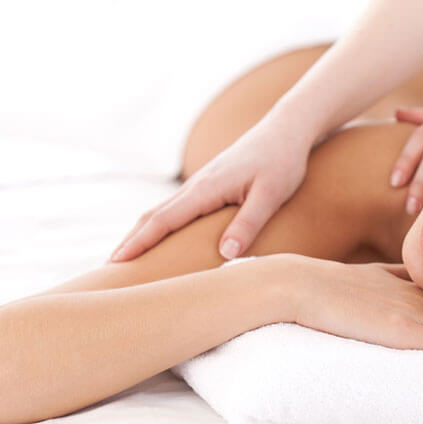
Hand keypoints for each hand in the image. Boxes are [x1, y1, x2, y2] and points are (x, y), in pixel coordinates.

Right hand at [108, 113, 312, 261]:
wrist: (286, 130)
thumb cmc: (282, 162)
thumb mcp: (270, 194)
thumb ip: (249, 223)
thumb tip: (226, 254)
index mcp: (206, 189)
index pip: (163, 220)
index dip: (139, 242)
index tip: (116, 262)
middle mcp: (197, 185)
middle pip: (154, 216)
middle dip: (131, 241)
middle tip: (109, 267)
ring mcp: (201, 183)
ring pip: (163, 210)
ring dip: (143, 232)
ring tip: (129, 256)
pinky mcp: (210, 184)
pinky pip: (177, 207)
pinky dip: (160, 223)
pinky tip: (163, 236)